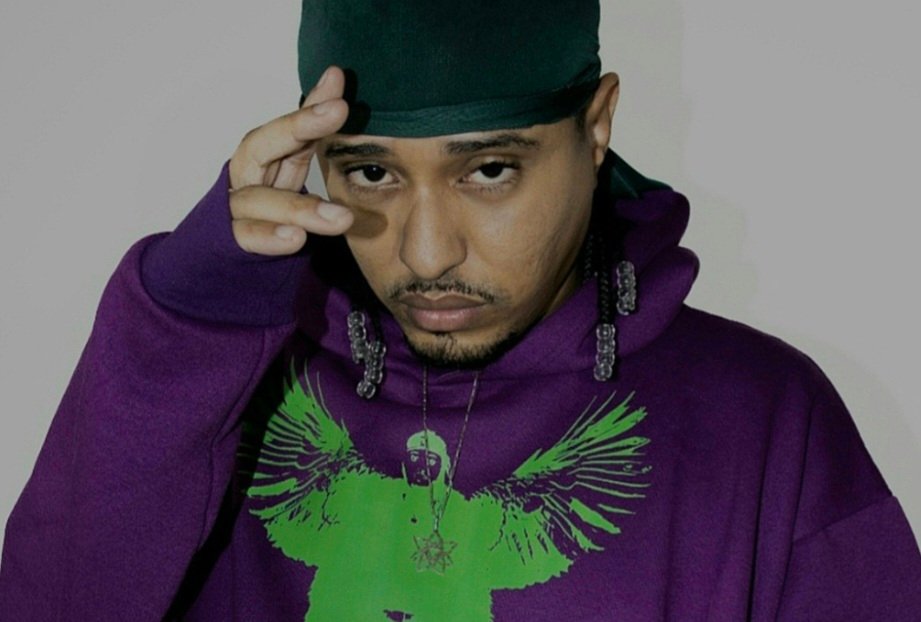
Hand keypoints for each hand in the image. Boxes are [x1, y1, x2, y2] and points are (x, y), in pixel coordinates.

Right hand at [228, 66, 351, 255]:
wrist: (227, 255)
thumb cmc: (268, 204)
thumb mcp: (292, 164)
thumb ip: (312, 129)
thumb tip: (335, 76)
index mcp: (263, 156)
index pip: (286, 126)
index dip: (310, 107)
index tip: (339, 84)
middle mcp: (244, 176)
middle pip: (261, 146)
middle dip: (298, 126)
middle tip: (338, 110)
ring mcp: (234, 208)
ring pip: (259, 200)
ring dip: (300, 207)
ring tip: (342, 218)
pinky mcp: (230, 242)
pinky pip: (247, 236)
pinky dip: (269, 237)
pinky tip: (296, 239)